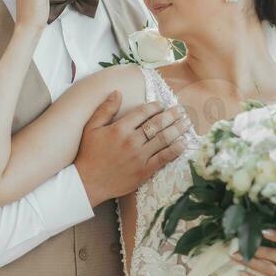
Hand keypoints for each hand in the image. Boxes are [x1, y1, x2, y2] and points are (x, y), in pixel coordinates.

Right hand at [75, 94, 192, 206]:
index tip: (162, 104)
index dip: (155, 106)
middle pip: (157, 124)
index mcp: (120, 129)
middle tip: (181, 110)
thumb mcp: (91, 128)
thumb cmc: (89, 154)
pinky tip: (183, 143)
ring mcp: (139, 157)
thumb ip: (105, 109)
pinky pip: (164, 158)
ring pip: (164, 139)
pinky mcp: (144, 171)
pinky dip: (176, 149)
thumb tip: (117, 92)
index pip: (143, 112)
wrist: (88, 182)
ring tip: (187, 123)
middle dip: (172, 115)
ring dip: (178, 129)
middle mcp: (132, 141)